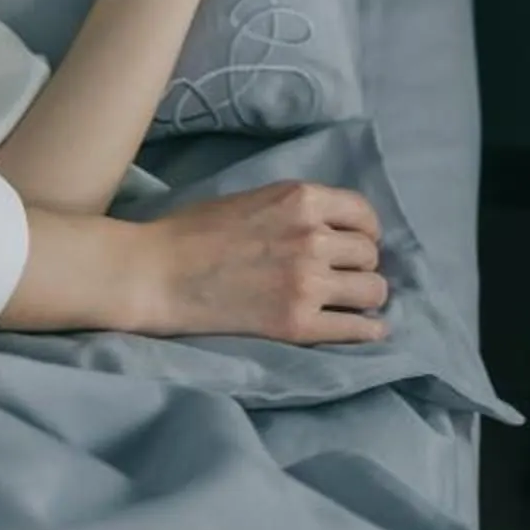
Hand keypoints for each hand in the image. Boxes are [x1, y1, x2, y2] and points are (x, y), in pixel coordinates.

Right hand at [128, 181, 388, 344]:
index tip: (355, 244)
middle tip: (343, 275)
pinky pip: (356, 329)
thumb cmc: (192, 232)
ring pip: (373, 291)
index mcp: (301, 199)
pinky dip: (366, 330)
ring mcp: (307, 283)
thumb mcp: (253, 199)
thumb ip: (296, 211)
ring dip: (365, 296)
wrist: (156, 273)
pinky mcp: (297, 324)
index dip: (364, 231)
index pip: (363, 214)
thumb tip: (333, 231)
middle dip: (360, 265)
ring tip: (349, 302)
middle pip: (370, 255)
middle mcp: (312, 238)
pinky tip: (366, 330)